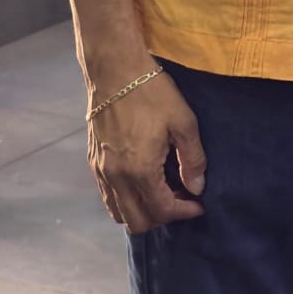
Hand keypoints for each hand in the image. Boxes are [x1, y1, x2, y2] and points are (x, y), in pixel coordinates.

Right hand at [88, 70, 206, 232]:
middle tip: (182, 198)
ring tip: (164, 192)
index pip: (161, 210)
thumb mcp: (184, 121)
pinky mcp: (93, 163)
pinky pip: (108, 196)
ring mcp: (100, 172)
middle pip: (137, 222)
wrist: (115, 71)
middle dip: (163, 217)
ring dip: (143, 211)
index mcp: (139, 170)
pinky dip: (127, 199)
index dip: (184, 212)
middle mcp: (115, 178)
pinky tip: (145, 181)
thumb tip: (197, 187)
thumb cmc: (153, 93)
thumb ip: (193, 159)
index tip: (199, 203)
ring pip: (118, 213)